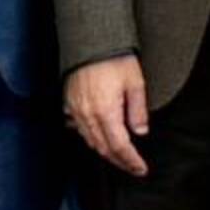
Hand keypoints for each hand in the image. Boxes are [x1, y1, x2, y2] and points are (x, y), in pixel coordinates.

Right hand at [64, 55, 149, 176]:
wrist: (90, 40)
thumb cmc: (115, 58)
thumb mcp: (136, 83)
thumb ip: (138, 110)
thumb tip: (140, 132)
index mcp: (106, 111)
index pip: (119, 146)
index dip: (131, 161)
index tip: (141, 169)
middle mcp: (87, 114)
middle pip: (103, 148)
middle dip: (119, 161)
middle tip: (133, 167)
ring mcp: (75, 110)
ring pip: (90, 141)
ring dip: (106, 151)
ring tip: (120, 156)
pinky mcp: (69, 103)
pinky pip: (79, 128)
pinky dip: (91, 137)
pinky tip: (100, 136)